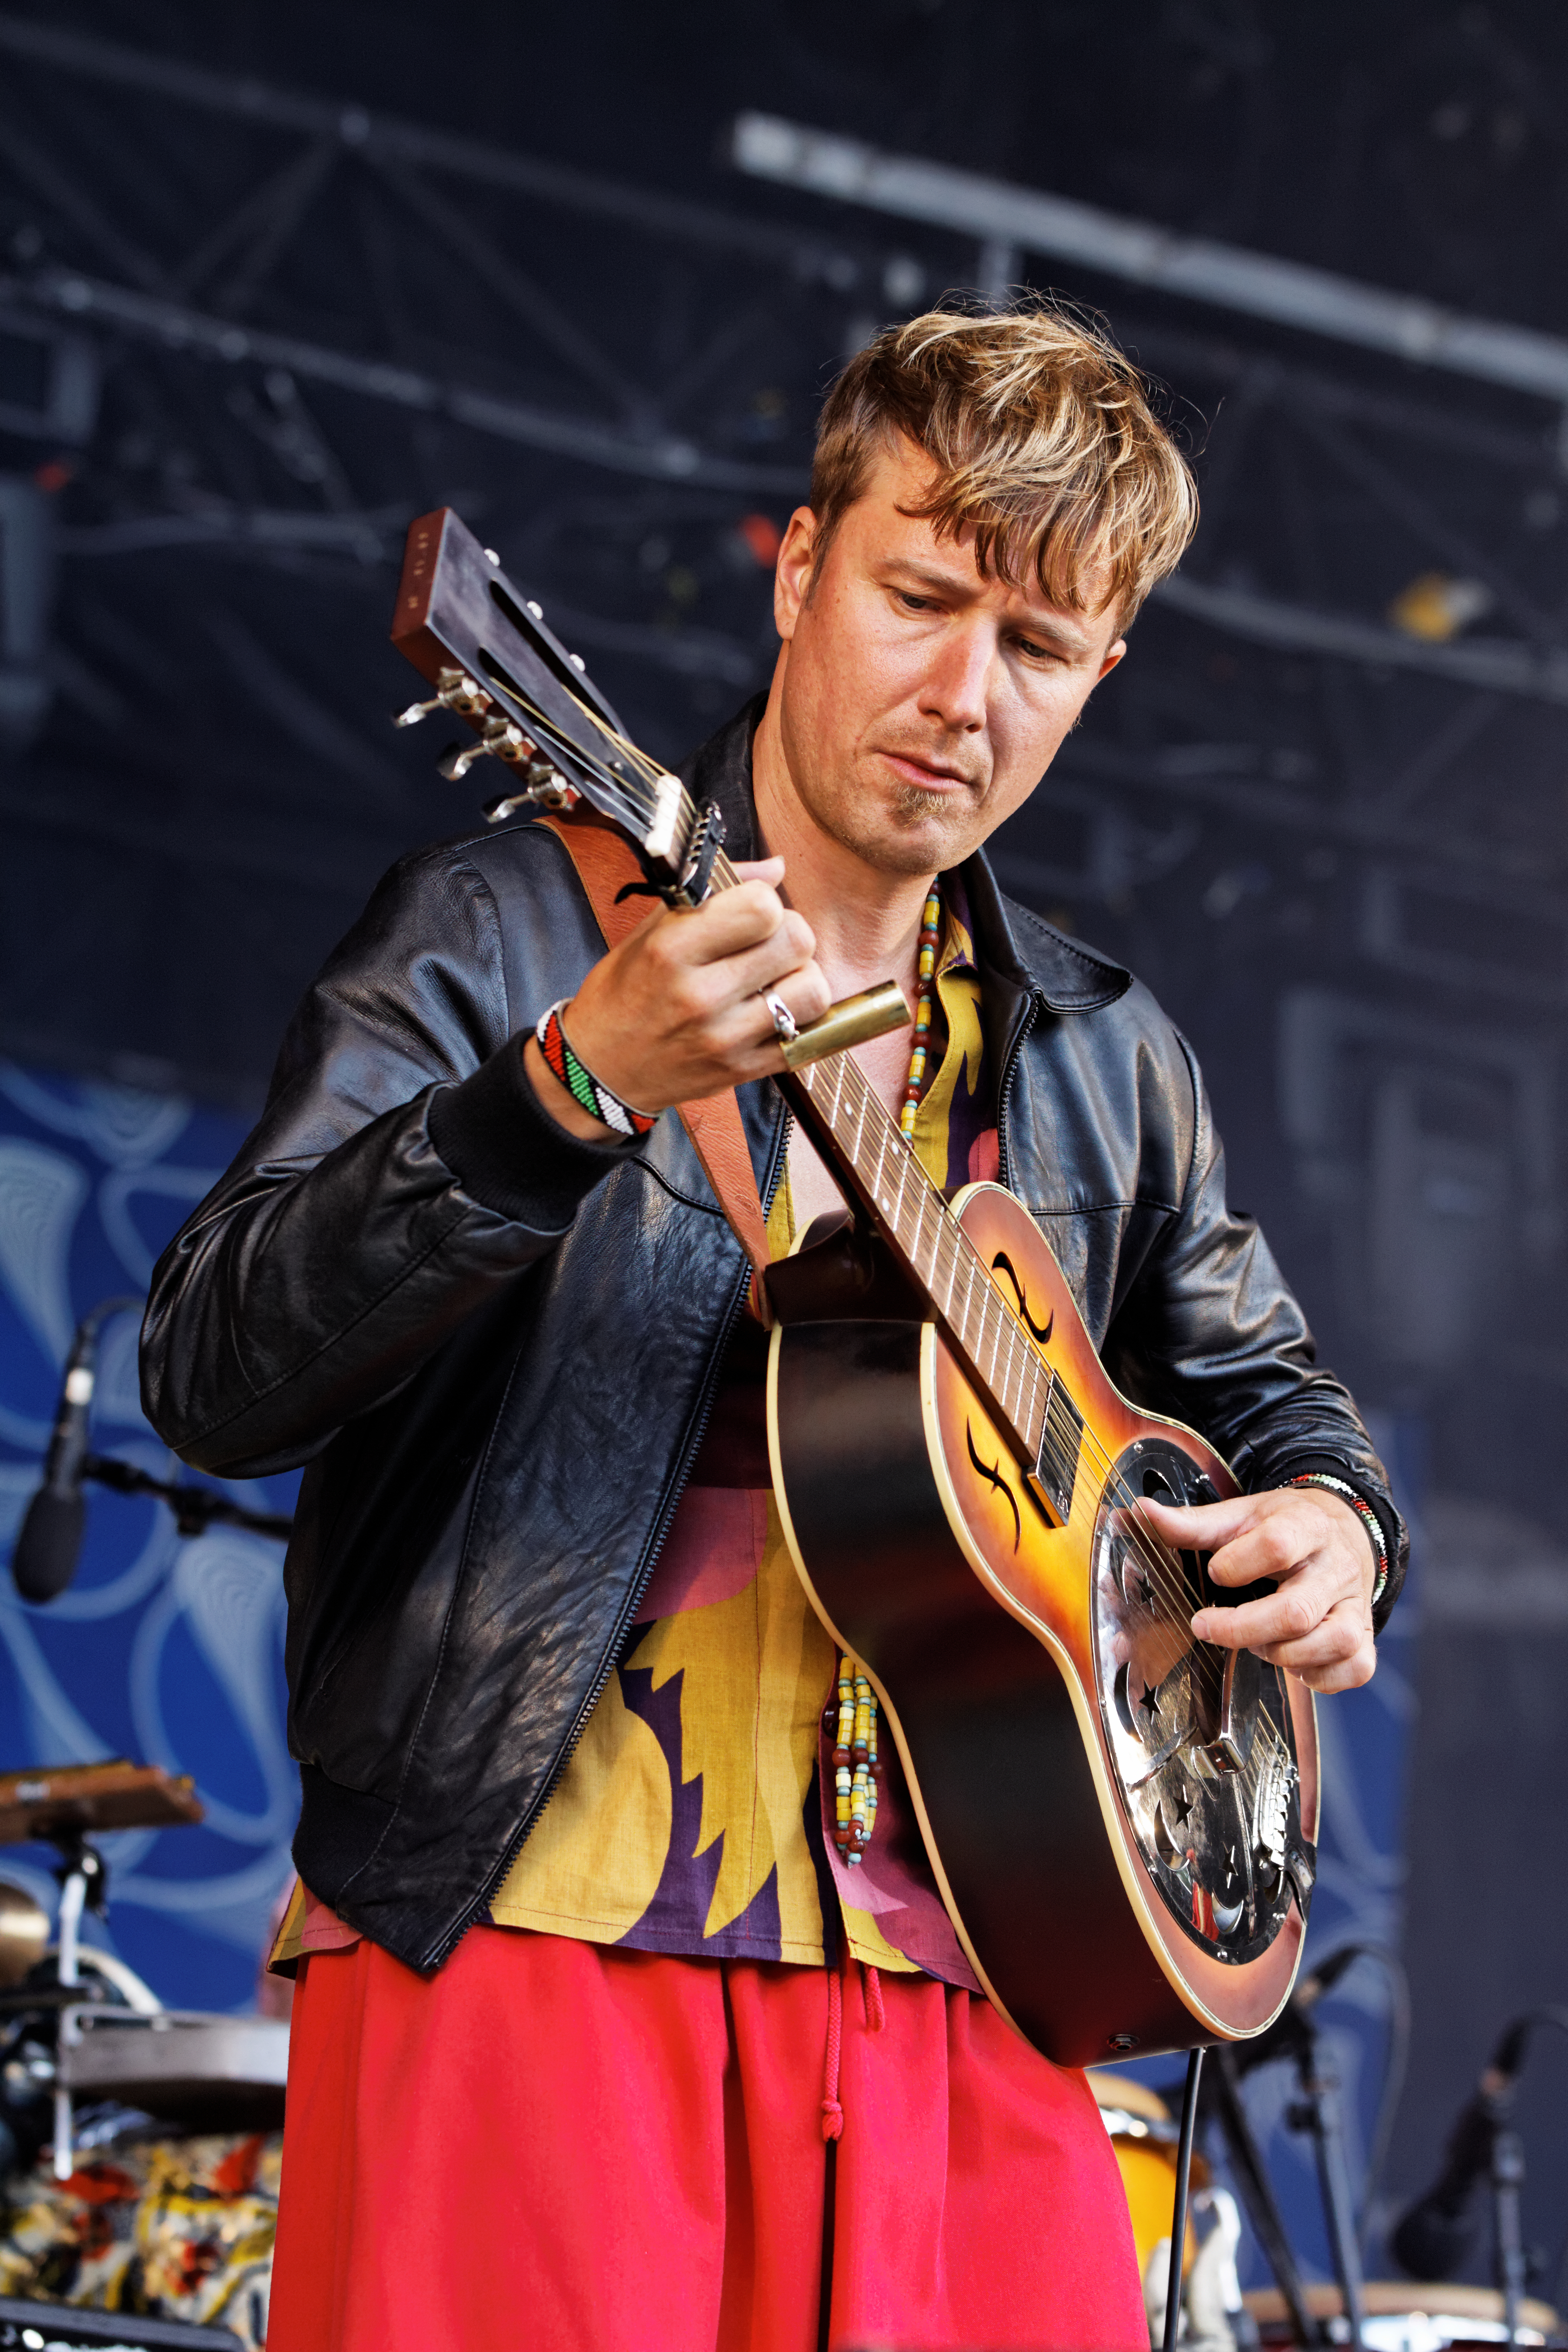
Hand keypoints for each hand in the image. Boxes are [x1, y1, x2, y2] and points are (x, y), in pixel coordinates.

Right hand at [524, 857, 835, 1140]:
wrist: (599, 1070)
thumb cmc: (622, 993)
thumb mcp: (650, 932)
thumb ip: (714, 893)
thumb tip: (776, 868)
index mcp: (673, 949)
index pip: (762, 906)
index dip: (764, 902)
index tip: (749, 913)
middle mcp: (702, 995)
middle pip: (797, 942)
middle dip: (789, 934)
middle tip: (768, 944)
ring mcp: (725, 1038)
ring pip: (812, 991)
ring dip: (801, 979)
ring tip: (775, 981)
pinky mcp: (742, 1071)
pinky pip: (806, 1038)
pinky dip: (801, 1020)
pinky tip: (777, 1013)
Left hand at [1137, 1487, 1377, 1694]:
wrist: (1343, 1530)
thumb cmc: (1286, 1526)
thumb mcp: (1242, 1515)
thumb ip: (1192, 1523)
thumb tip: (1139, 1513)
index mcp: (1305, 1527)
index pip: (1278, 1545)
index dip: (1238, 1564)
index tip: (1215, 1573)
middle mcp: (1335, 1568)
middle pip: (1296, 1610)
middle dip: (1242, 1628)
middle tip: (1206, 1626)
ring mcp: (1355, 1604)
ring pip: (1330, 1643)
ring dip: (1280, 1654)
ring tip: (1254, 1642)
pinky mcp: (1365, 1634)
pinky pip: (1355, 1668)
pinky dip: (1319, 1675)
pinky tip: (1293, 1661)